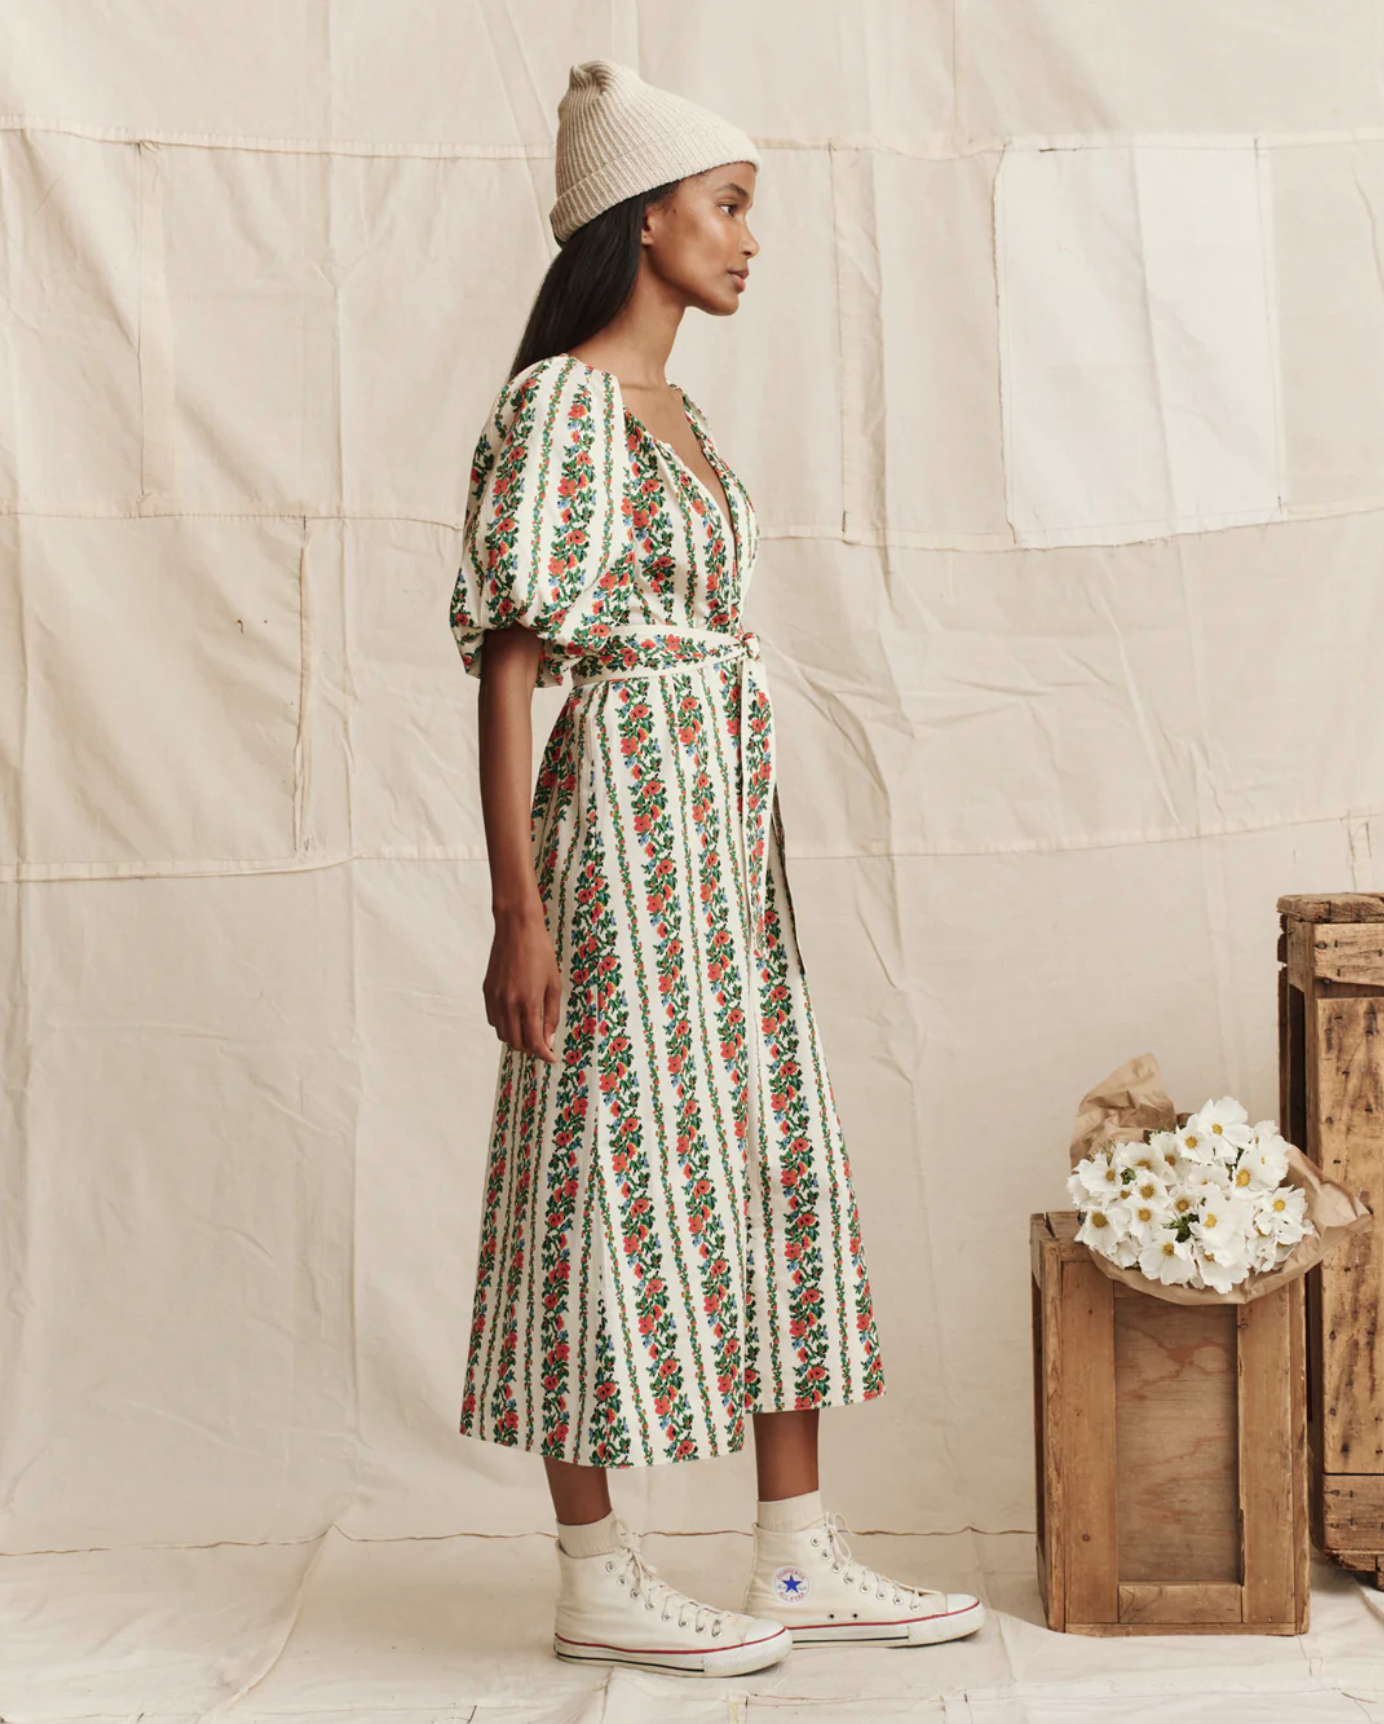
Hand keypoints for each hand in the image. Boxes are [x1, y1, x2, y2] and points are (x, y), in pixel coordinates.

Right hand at [483, 903, 560, 1062]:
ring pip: (502, 1033)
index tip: (551, 1058)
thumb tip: (549, 1039)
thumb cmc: (540, 952)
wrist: (516, 928)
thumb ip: (551, 1014)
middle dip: (530, 1048)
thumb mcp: (554, 983)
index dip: (543, 1054)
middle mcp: (508, 1003)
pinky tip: (515, 1018)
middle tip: (542, 1045)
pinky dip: (504, 1025)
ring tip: (529, 1032)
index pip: (533, 1040)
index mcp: (528, 1001)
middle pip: (516, 1042)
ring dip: (516, 1039)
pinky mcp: (487, 991)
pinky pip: (493, 1019)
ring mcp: (494, 997)